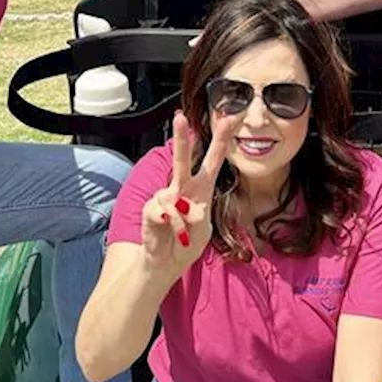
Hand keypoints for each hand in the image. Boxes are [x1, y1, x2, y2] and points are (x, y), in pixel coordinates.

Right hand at [139, 110, 233, 274]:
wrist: (165, 263)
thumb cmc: (187, 243)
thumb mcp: (204, 232)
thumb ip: (199, 216)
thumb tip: (182, 204)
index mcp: (202, 189)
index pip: (213, 160)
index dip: (221, 139)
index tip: (230, 118)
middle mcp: (182, 188)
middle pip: (183, 159)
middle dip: (182, 138)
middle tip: (179, 117)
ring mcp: (165, 197)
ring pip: (172, 193)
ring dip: (182, 221)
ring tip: (182, 234)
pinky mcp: (151, 208)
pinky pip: (164, 212)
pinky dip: (172, 225)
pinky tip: (170, 231)